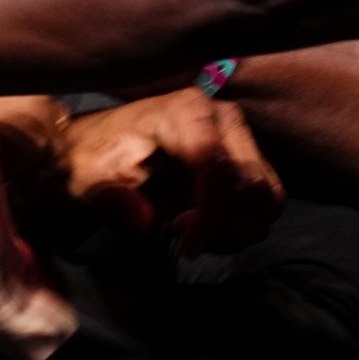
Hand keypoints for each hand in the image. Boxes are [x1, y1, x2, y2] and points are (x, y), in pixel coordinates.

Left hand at [57, 89, 283, 252]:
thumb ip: (115, 202)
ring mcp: (240, 134)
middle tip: (183, 237)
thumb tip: (145, 223)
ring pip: (267, 195)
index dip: (210, 214)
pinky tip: (208, 227)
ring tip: (193, 232)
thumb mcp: (91, 182)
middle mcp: (223, 116)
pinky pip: (267, 198)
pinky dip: (245, 224)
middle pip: (251, 183)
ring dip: (238, 228)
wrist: (99, 145)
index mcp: (185, 111)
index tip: (189, 247)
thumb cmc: (95, 160)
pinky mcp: (248, 154)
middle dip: (224, 225)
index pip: (215, 166)